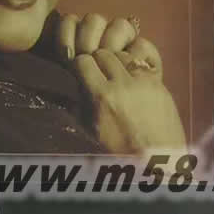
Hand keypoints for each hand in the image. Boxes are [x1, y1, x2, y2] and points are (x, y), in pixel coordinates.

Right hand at [54, 13, 185, 152]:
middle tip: (99, 74)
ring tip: (117, 78)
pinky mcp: (159, 83)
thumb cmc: (120, 149)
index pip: (83, 61)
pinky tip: (134, 84)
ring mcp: (143, 83)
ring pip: (122, 55)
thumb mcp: (91, 129)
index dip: (80, 65)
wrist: (158, 159)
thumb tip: (55, 91)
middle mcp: (122, 85)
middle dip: (97, 62)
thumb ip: (75, 106)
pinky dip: (134, 71)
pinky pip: (141, 66)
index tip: (81, 73)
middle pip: (103, 54)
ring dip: (116, 63)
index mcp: (102, 97)